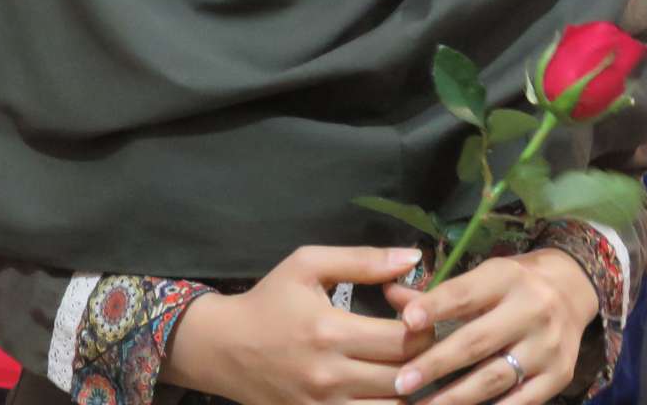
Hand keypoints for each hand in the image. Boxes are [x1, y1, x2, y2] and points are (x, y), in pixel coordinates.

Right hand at [172, 246, 428, 404]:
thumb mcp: (307, 265)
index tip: (416, 313)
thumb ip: (363, 260)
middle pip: (405, 376)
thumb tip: (413, 257)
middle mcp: (330, 375)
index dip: (424, 325)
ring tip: (403, 366)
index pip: (405, 339)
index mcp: (331, 331)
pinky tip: (382, 388)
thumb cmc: (269, 301)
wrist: (222, 347)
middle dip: (422, 356)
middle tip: (417, 340)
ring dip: (407, 388)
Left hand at [381, 249, 598, 404]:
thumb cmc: (512, 284)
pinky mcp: (559, 376)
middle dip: (436, 364)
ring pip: (495, 377)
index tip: (406, 322)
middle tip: (401, 382)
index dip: (435, 307)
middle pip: (477, 341)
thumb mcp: (481, 277)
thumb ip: (436, 293)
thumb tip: (390, 296)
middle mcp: (532, 309)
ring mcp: (548, 346)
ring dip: (455, 397)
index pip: (466, 293)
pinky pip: (521, 402)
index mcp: (507, 278)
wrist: (572, 290)